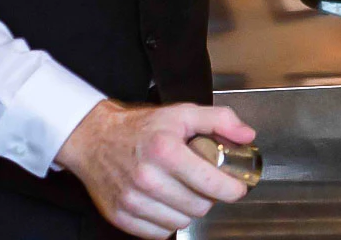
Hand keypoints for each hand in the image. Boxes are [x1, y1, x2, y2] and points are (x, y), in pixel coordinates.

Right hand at [57, 99, 254, 238]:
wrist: (94, 139)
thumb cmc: (140, 128)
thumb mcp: (183, 113)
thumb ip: (220, 120)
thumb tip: (247, 136)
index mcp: (165, 151)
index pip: (211, 183)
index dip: (232, 189)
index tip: (237, 187)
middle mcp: (147, 178)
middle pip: (199, 206)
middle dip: (209, 196)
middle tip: (204, 183)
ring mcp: (132, 200)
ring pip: (180, 222)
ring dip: (188, 210)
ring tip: (183, 191)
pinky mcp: (120, 215)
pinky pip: (157, 233)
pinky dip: (166, 222)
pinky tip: (166, 203)